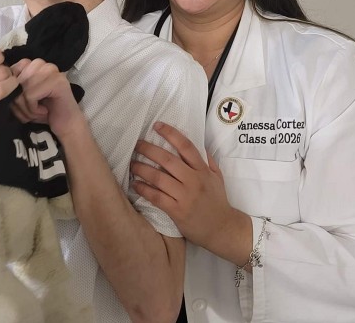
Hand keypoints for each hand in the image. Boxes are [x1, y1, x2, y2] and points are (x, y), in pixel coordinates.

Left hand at [10, 58, 84, 138]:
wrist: (66, 125)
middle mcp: (42, 63)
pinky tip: (44, 112)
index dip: (12, 92)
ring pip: (22, 89)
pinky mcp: (57, 81)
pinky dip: (33, 109)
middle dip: (18, 103)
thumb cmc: (42, 112)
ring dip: (26, 108)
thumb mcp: (21, 98)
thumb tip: (0, 87)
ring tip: (36, 112)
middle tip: (30, 111)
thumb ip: (12, 88)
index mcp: (33, 64)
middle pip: (14, 81)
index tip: (24, 104)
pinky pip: (30, 95)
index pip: (10, 71)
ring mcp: (51, 70)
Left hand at [131, 122, 238, 252]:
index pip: (186, 146)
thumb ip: (208, 160)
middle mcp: (193, 180)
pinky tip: (135, 185)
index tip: (157, 126)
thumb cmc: (218, 202)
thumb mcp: (217, 178)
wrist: (222, 229)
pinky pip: (156, 197)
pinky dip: (144, 190)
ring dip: (142, 169)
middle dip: (149, 149)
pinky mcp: (177, 211)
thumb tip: (198, 144)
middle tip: (137, 144)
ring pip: (158, 178)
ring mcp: (185, 196)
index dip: (171, 134)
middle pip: (168, 160)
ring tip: (132, 164)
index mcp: (203, 170)